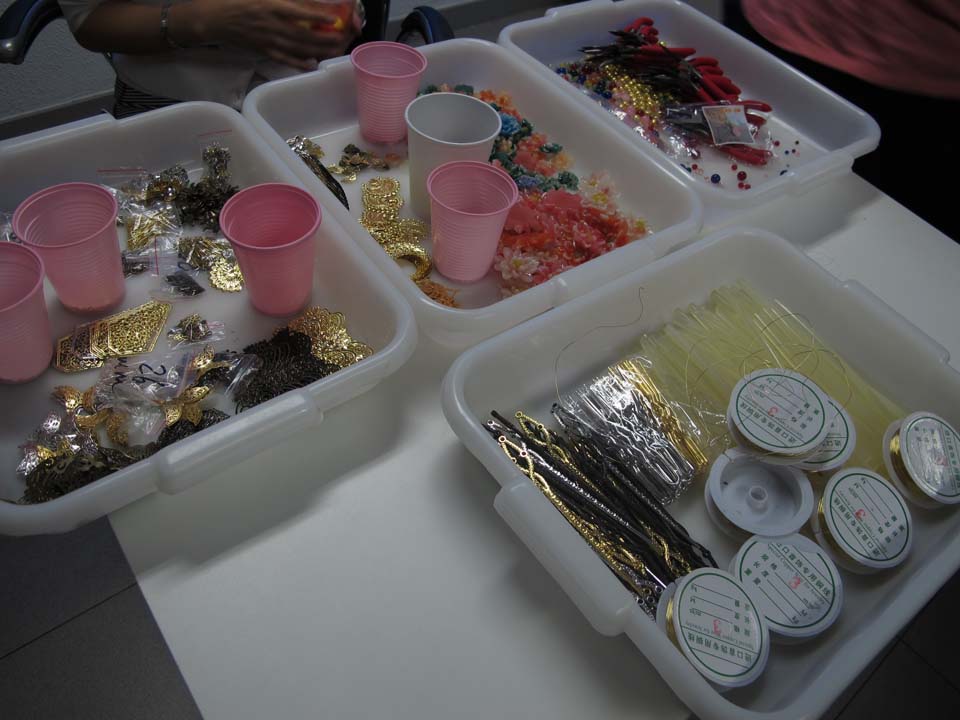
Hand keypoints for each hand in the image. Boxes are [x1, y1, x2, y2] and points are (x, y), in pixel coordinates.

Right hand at [183, 0, 359, 68]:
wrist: (216, 18)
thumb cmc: (239, 1)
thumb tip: (304, 1)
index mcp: (272, 6)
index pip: (300, 11)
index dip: (319, 14)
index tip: (335, 16)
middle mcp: (272, 24)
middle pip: (305, 33)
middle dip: (325, 36)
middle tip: (342, 36)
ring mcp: (269, 40)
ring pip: (299, 47)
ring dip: (318, 49)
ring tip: (334, 48)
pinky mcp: (264, 51)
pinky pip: (285, 59)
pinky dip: (299, 62)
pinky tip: (312, 63)